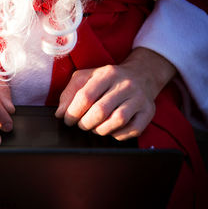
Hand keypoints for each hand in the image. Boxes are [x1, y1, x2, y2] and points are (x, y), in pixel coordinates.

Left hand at [55, 48, 175, 140]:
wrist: (141, 75)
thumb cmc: (107, 79)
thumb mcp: (85, 77)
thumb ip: (70, 92)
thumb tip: (60, 113)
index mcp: (107, 74)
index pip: (86, 96)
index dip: (72, 112)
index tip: (67, 119)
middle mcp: (125, 84)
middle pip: (100, 111)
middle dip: (85, 123)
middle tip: (81, 124)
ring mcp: (138, 98)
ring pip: (117, 121)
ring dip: (100, 129)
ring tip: (94, 127)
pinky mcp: (148, 111)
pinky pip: (132, 130)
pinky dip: (118, 134)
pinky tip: (111, 129)